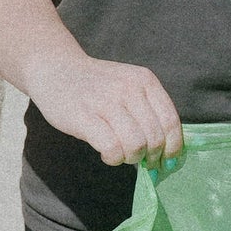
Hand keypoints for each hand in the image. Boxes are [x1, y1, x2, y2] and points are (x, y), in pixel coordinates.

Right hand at [31, 53, 182, 167]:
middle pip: (155, 137)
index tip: (168, 161)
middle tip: (141, 160)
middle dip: (152, 156)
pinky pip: (112, 148)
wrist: (57, 70)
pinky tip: (107, 154)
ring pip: (136, 145)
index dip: (173, 147)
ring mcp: (106, 102)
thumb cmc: (97, 86)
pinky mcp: (84, 117)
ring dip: (131, 158)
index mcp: (145, 80)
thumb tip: (167, 151)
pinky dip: (113, 158)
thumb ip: (148, 110)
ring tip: (121, 154)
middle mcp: (129, 89)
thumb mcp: (129, 86)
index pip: (170, 121)